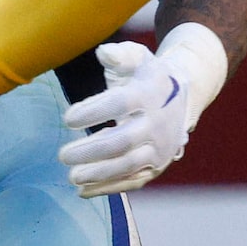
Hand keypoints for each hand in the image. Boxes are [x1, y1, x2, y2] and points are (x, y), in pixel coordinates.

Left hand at [56, 23, 227, 196]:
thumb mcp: (138, 58)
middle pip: (124, 142)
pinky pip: (133, 182)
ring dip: (99, 174)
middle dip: (92, 151)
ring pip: (129, 166)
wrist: (183, 97)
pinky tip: (82, 192)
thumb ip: (120, 56)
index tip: (67, 118)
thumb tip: (103, 53)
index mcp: (151, 94)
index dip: (93, 112)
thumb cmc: (148, 76)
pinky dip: (108, 188)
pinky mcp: (156, 166)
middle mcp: (158, 124)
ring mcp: (159, 148)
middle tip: (62, 155)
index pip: (120, 104)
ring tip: (72, 176)